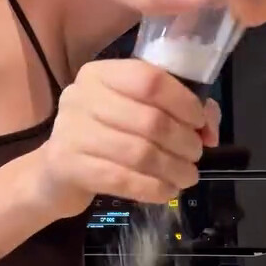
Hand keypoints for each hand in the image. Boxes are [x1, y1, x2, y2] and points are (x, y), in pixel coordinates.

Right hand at [35, 59, 220, 218]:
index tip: (199, 122)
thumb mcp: (135, 112)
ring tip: (187, 177)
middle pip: (149, 119)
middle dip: (183, 141)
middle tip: (195, 155)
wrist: (55, 173)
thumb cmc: (104, 136)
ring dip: (173, 168)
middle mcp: (81, 96)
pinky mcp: (68, 166)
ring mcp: (71, 131)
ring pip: (140, 153)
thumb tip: (210, 130)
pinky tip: (167, 192)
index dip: (183, 101)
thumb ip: (178, 111)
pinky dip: (153, 189)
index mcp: (100, 74)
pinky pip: (123, 179)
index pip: (149, 79)